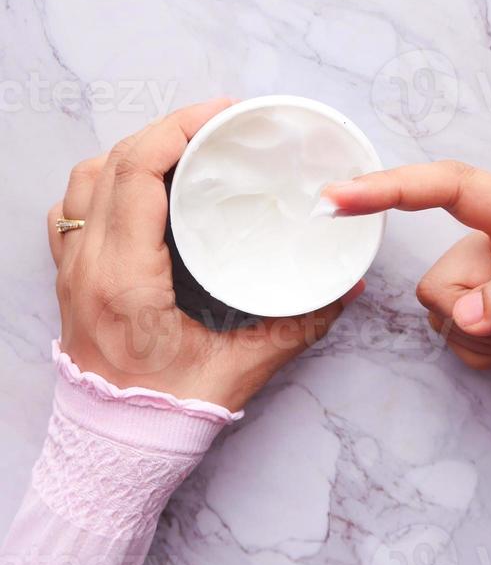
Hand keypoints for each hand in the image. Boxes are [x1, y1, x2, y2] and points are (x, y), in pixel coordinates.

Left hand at [48, 99, 362, 411]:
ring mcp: (72, 269)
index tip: (219, 115)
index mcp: (126, 279)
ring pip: (85, 181)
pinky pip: (70, 209)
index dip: (176, 129)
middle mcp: (90, 265)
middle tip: (213, 123)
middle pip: (112, 164)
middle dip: (165, 128)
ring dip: (130, 151)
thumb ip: (300, 322)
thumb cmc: (171, 413)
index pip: (138, 174)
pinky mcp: (69, 277)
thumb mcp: (245, 366)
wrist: (114, 449)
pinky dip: (101, 183)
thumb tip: (346, 284)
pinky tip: (136, 186)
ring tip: (178, 147)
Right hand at [325, 161, 490, 407]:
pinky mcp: (486, 300)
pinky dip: (481, 350)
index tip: (342, 196)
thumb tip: (470, 310)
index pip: (454, 187)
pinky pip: (450, 327)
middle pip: (442, 270)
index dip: (394, 187)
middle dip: (475, 318)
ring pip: (440, 304)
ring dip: (482, 337)